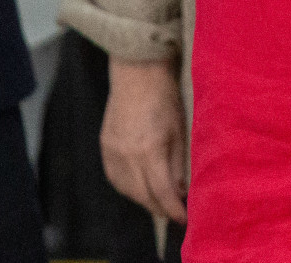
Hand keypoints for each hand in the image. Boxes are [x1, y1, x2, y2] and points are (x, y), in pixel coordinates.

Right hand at [103, 58, 187, 222]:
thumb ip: (179, 164)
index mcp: (149, 150)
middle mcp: (127, 155)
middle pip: (143, 196)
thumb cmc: (164, 97)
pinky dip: (128, 187)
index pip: (162, 193)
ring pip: (127, 190)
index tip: (185, 219)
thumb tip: (181, 190)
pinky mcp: (105, 146)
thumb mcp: (180, 130)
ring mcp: (112, 151)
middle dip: (160, 209)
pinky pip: (115, 178)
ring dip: (144, 200)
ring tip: (159, 201)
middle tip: (175, 212)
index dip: (174, 210)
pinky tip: (140, 187)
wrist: (137, 72)